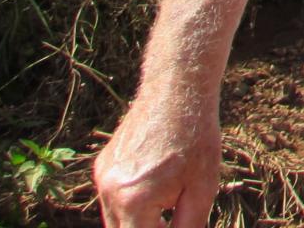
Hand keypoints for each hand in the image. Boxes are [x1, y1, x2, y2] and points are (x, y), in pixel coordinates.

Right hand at [92, 87, 222, 227]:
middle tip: (168, 220)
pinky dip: (129, 206)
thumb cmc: (196, 138)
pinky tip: (154, 191)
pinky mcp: (102, 166)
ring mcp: (102, 178)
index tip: (174, 224)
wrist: (177, 90)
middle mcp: (110, 191)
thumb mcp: (202, 189)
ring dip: (136, 223)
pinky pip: (111, 200)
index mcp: (134, 201)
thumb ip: (188, 227)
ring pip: (113, 221)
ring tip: (167, 204)